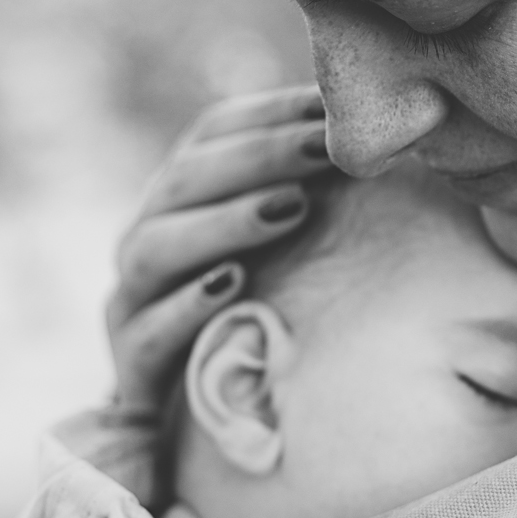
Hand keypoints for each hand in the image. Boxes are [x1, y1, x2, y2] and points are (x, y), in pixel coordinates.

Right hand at [107, 85, 330, 406]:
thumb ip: (316, 188)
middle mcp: (149, 233)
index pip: (213, 131)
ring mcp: (132, 298)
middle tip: (325, 151)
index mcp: (184, 192)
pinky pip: (147, 332)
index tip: (329, 107)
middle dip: (260, 157)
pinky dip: (187, 306)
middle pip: (186, 179)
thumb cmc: (266, 305)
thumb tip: (385, 138)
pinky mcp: (131, 362)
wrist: (206, 410)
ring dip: (225, 222)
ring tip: (292, 209)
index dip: (269, 112)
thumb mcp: (290, 244)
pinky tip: (234, 285)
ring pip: (155, 247)